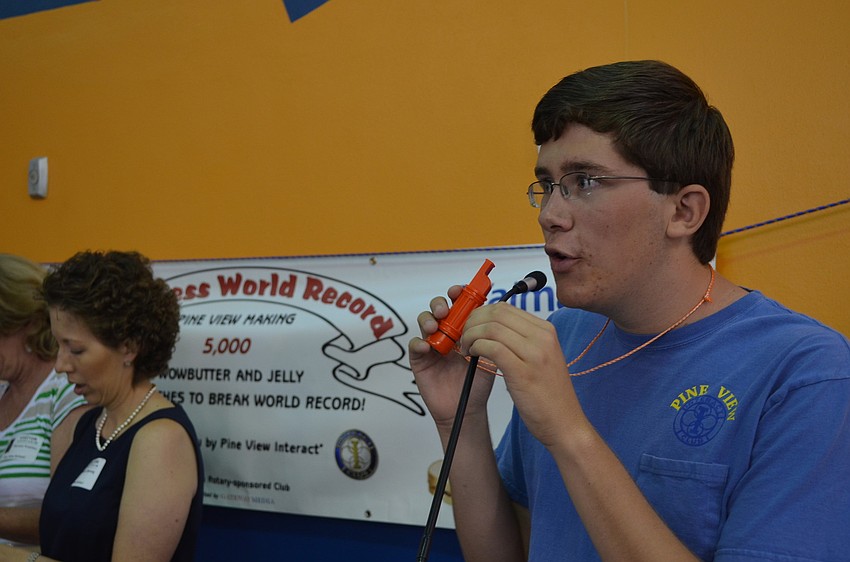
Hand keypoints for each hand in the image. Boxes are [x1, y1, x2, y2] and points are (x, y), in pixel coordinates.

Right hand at [408, 286, 496, 431]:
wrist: (466, 408)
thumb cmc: (477, 382)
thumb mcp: (489, 356)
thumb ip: (489, 337)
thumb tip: (493, 316)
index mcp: (464, 328)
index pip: (459, 304)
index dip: (458, 294)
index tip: (460, 291)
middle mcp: (447, 332)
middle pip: (439, 307)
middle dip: (441, 303)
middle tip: (446, 310)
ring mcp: (432, 344)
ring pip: (425, 321)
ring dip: (429, 319)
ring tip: (435, 327)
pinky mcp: (420, 359)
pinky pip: (414, 345)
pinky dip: (419, 342)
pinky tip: (427, 347)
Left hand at [461, 302, 588, 449]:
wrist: (565, 424)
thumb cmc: (549, 395)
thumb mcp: (541, 358)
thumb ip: (523, 340)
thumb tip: (493, 328)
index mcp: (546, 331)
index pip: (506, 308)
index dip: (482, 314)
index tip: (471, 326)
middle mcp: (542, 337)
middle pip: (497, 313)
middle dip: (473, 321)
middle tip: (463, 335)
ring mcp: (534, 353)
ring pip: (491, 327)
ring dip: (471, 335)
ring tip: (466, 347)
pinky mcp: (523, 371)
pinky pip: (491, 347)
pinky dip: (476, 347)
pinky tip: (472, 355)